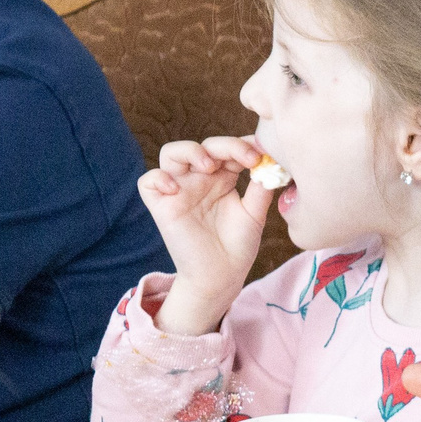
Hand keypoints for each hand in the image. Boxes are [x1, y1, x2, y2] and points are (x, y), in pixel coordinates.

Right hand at [138, 136, 270, 335]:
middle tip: (246, 159)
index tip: (263, 154)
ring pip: (172, 153)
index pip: (228, 148)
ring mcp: (180, 190)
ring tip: (210, 167)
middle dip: (225, 145)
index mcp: (223, 177)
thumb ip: (261, 186)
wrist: (222, 276)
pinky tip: (176, 189)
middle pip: (204, 145)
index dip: (243, 145)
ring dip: (190, 151)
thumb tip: (272, 160)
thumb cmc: (238, 245)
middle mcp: (200, 179)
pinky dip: (158, 178)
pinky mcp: (161, 206)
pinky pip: (147, 181)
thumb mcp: (255, 213)